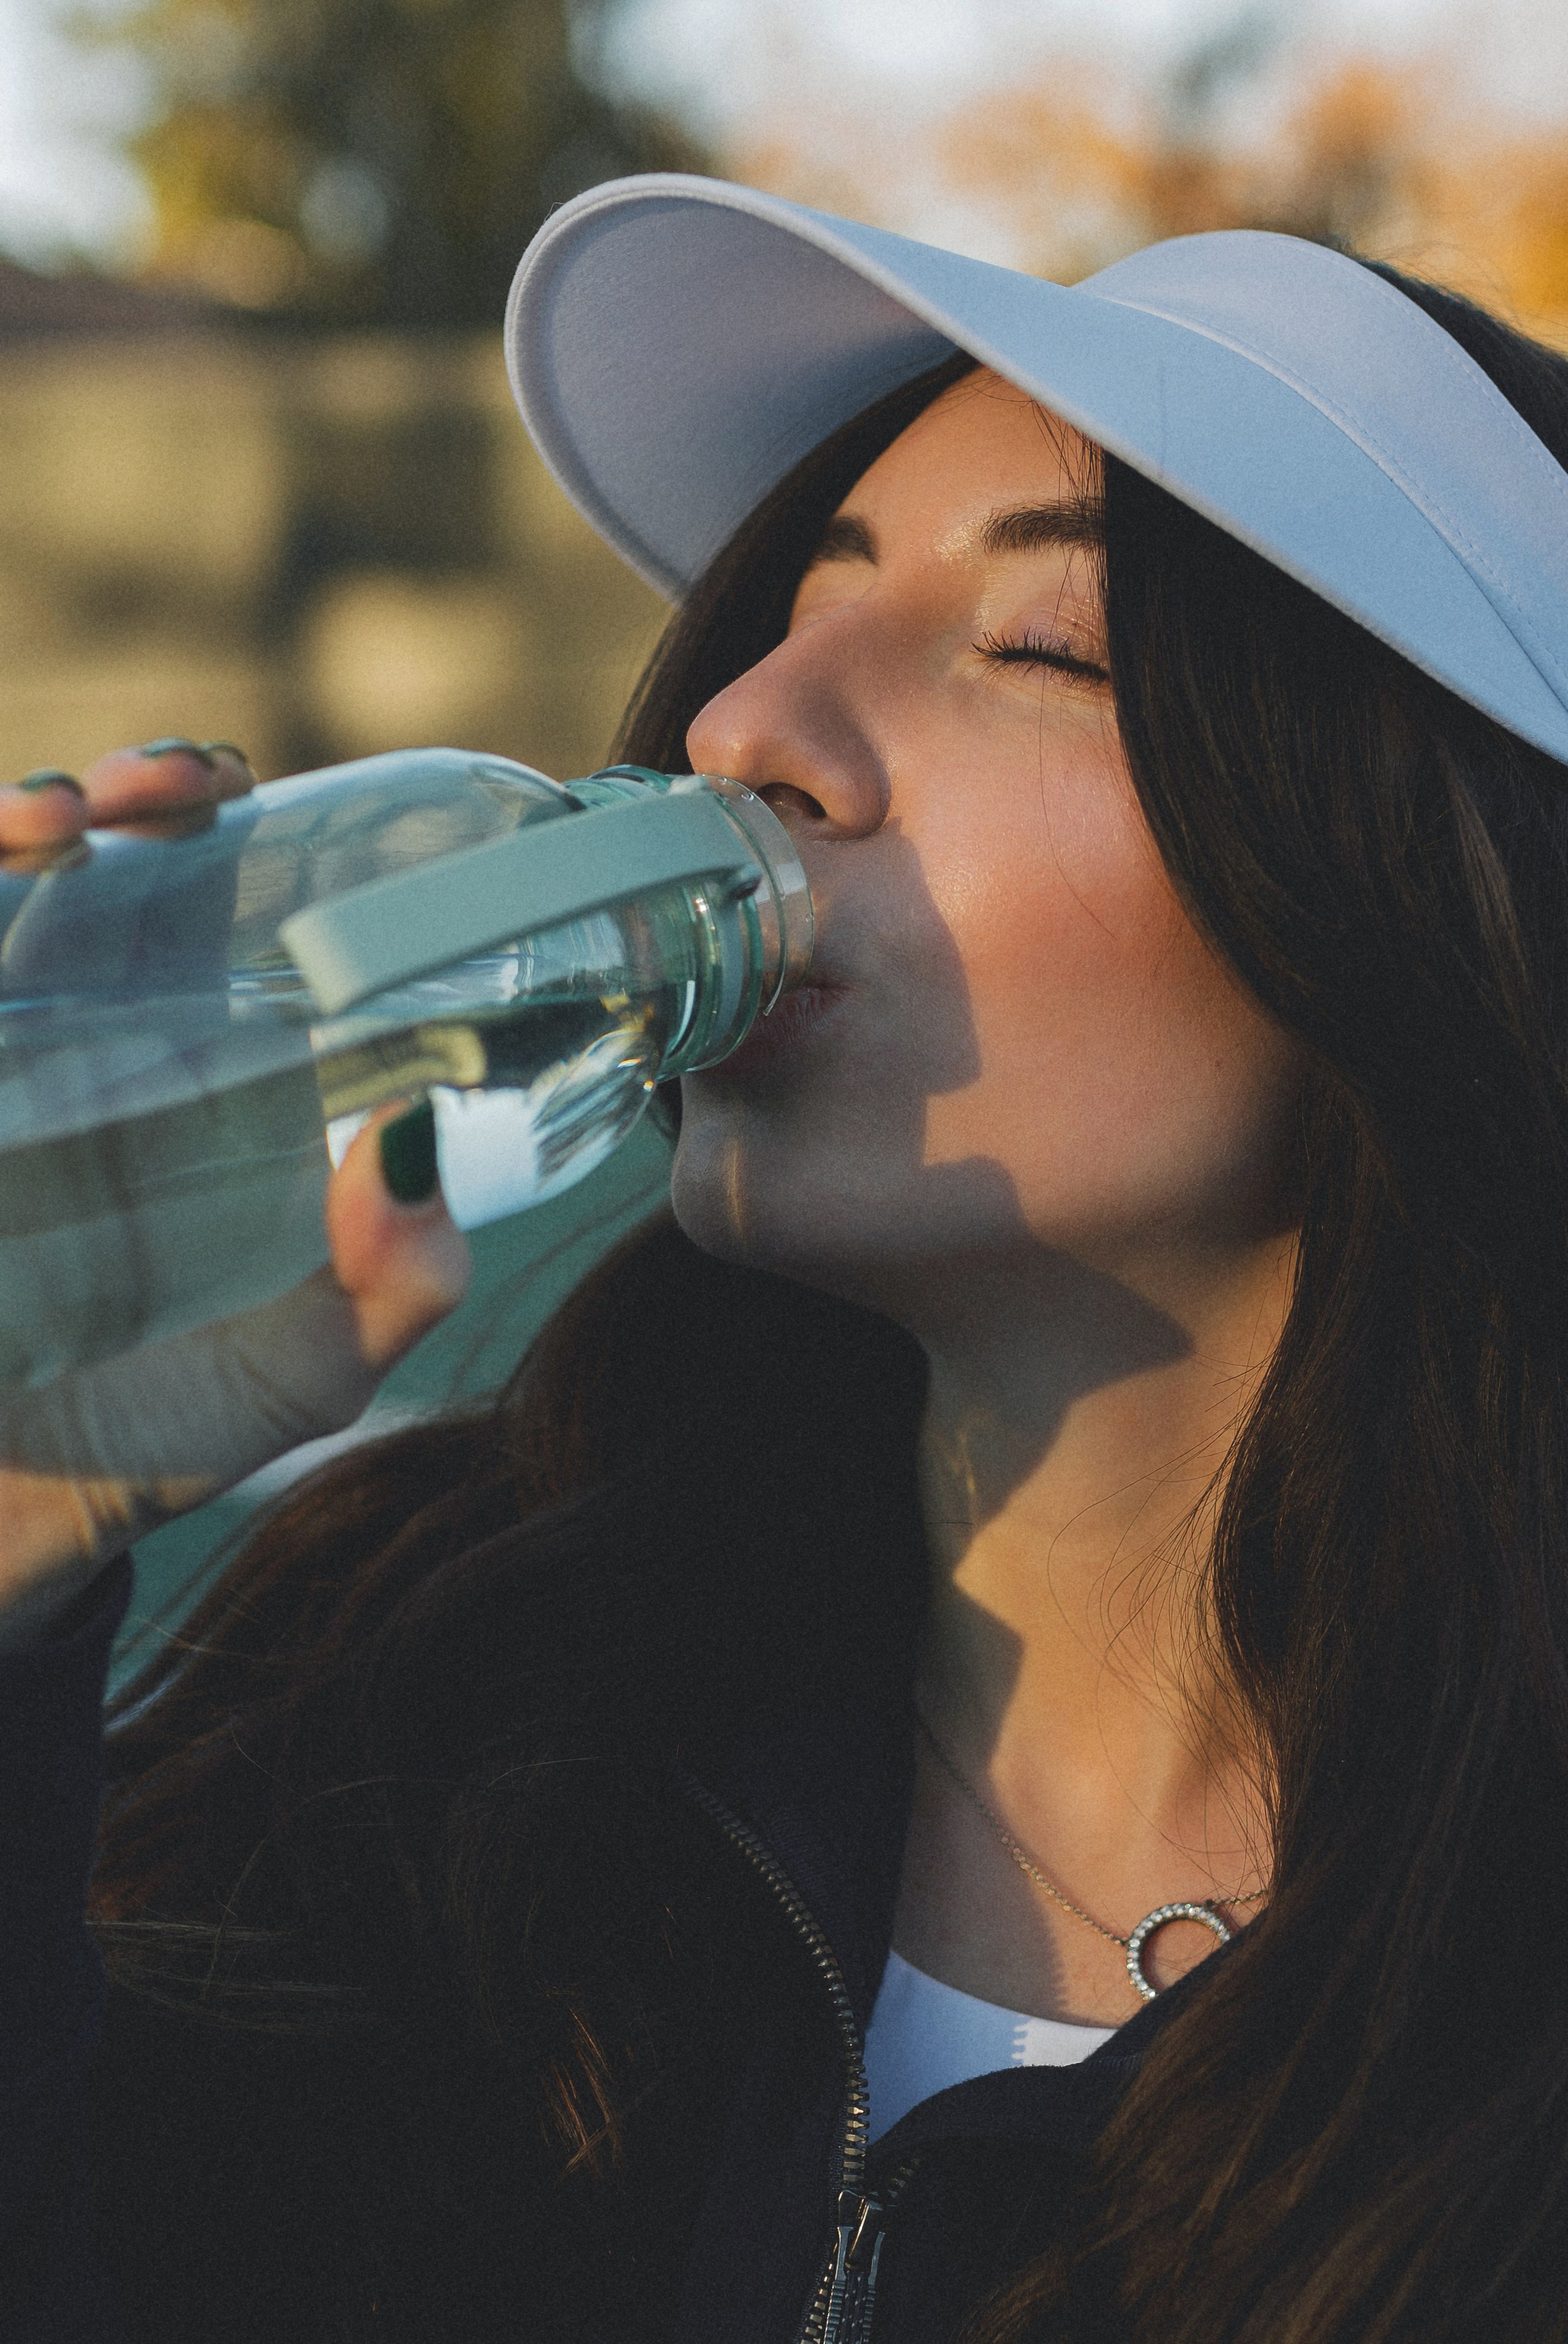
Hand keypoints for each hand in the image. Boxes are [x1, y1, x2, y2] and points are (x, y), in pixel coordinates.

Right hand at [0, 745, 470, 1649]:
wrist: (16, 1510)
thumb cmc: (165, 1427)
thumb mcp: (309, 1366)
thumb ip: (398, 1283)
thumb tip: (420, 1144)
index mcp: (203, 1074)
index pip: (225, 902)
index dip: (240, 826)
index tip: (257, 801)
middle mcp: (93, 1043)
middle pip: (111, 859)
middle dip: (140, 791)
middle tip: (175, 792)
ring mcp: (5, 1056)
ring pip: (0, 885)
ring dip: (21, 819)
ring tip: (61, 824)